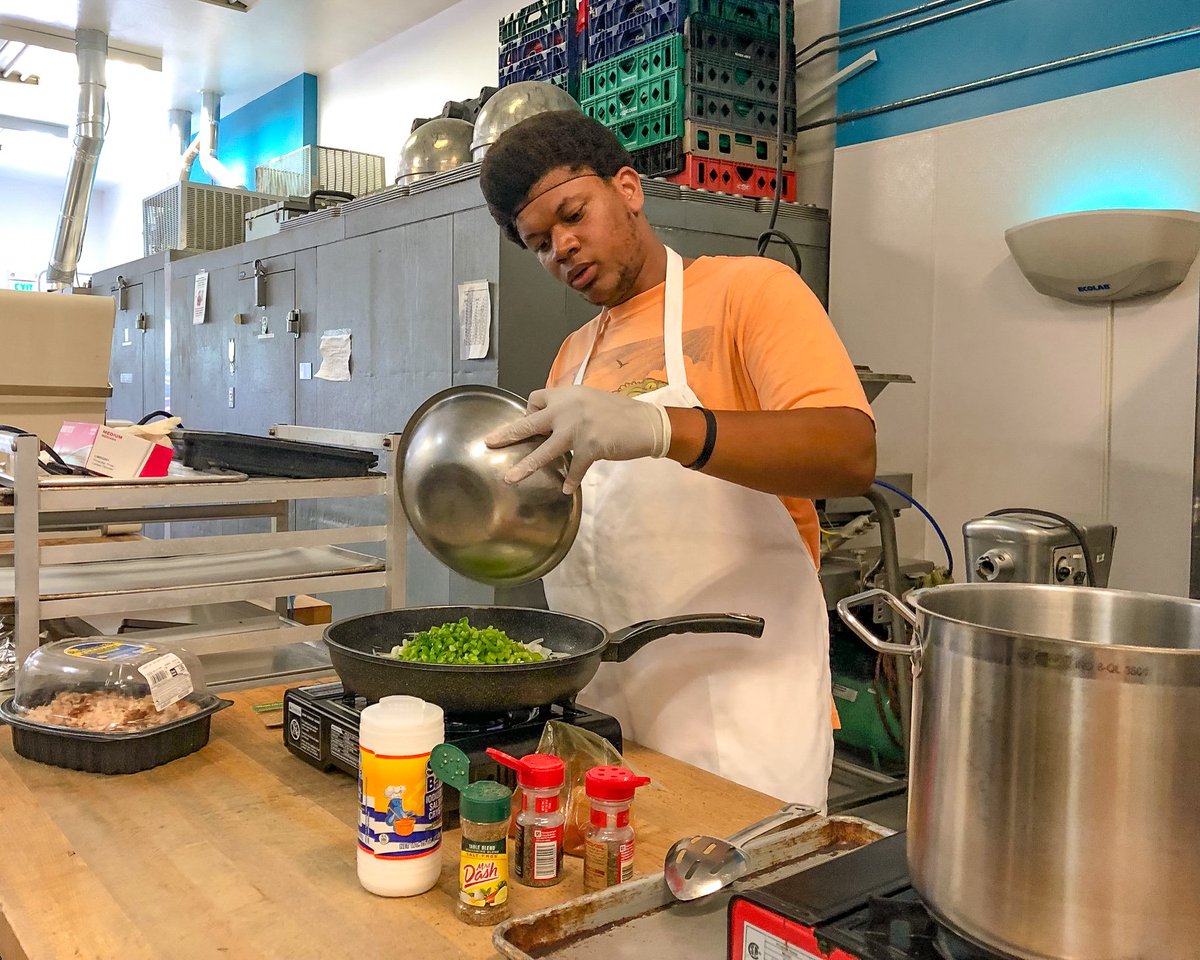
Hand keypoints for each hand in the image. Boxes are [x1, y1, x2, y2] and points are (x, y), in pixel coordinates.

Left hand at [485, 385, 671, 493]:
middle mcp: (568, 408)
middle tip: (490, 442)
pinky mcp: (590, 447)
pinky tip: (566, 489)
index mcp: (568, 394)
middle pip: (530, 423)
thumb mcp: (591, 401)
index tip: (532, 422)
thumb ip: (571, 408)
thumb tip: (554, 421)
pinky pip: (574, 468)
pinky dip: (570, 480)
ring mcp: (578, 429)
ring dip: (525, 466)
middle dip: (508, 434)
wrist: (646, 423)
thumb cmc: (620, 413)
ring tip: (510, 478)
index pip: (536, 399)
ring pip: (544, 451)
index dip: (530, 412)